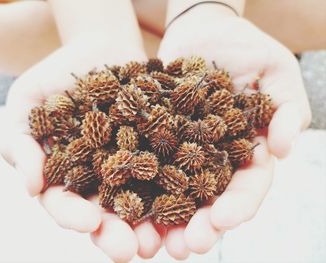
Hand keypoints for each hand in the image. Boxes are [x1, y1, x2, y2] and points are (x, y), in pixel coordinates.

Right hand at [1, 38, 162, 261]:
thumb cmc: (56, 74)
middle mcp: (101, 178)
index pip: (66, 204)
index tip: (89, 222)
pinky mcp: (160, 149)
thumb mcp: (26, 104)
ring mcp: (133, 165)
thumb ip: (20, 144)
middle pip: (107, 213)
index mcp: (66, 176)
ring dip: (152, 223)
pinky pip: (171, 169)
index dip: (75, 216)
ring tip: (165, 240)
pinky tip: (193, 201)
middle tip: (135, 250)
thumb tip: (31, 188)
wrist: (100, 44)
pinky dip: (180, 187)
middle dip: (118, 232)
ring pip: (142, 201)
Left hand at [158, 7, 310, 258]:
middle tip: (183, 247)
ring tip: (150, 243)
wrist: (204, 31)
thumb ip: (286, 108)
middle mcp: (215, 160)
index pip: (249, 185)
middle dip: (198, 225)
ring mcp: (184, 152)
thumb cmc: (246, 48)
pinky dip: (135, 187)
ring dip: (163, 220)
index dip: (238, 205)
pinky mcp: (156, 139)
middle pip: (209, 200)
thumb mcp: (276, 71)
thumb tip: (282, 149)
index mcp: (248, 151)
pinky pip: (146, 165)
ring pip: (175, 193)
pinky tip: (123, 206)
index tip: (223, 219)